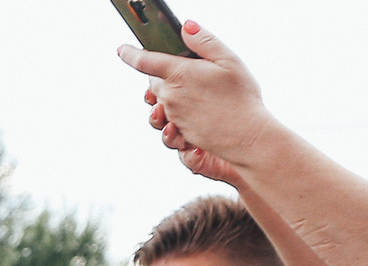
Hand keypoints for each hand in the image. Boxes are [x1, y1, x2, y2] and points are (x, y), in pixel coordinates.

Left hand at [123, 20, 275, 173]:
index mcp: (178, 74)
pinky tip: (198, 107)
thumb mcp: (228, 60)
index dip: (131, 53)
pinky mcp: (176, 129)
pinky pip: (169, 115)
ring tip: (196, 89)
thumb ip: (204, 41)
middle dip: (165, 72)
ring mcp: (171, 114)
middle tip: (190, 69)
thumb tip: (186, 27)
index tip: (122, 49)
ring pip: (161, 98)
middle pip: (155, 79)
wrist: (245, 136)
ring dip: (172, 91)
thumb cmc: (240, 97)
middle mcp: (169, 96)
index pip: (145, 61)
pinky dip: (179, 108)